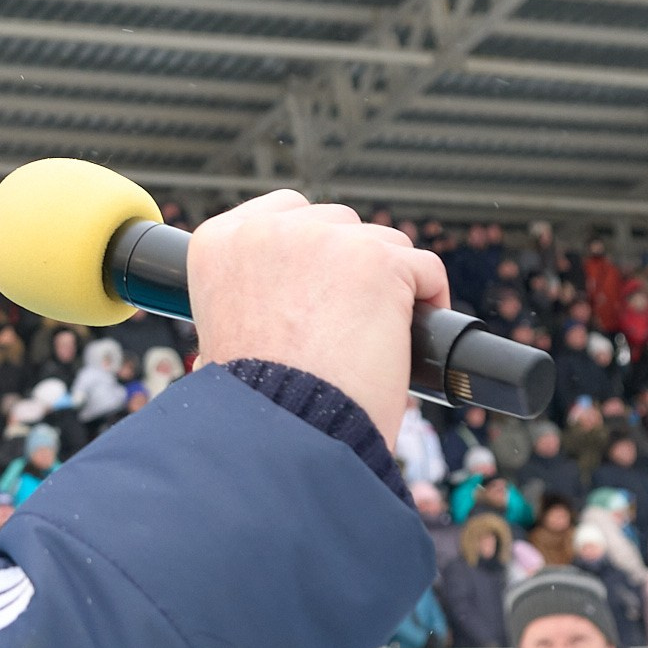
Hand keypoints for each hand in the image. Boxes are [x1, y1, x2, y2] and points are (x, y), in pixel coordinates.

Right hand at [187, 191, 449, 442]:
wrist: (281, 433)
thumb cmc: (254, 401)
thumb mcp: (222, 330)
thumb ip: (249, 293)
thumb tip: (281, 300)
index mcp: (220, 242)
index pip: (284, 214)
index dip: (311, 255)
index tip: (319, 291)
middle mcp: (268, 229)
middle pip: (337, 224)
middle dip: (350, 268)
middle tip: (348, 321)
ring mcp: (326, 240)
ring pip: (383, 244)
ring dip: (388, 285)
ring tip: (374, 336)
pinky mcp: (379, 261)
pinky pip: (423, 269)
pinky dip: (427, 301)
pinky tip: (409, 336)